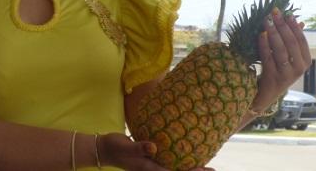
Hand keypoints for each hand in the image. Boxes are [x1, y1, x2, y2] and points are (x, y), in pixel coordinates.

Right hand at [97, 133, 214, 170]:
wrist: (103, 149)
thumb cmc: (113, 147)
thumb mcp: (125, 147)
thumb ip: (139, 147)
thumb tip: (154, 146)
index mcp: (148, 167)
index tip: (203, 169)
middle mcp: (152, 168)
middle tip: (212, 169)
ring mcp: (151, 164)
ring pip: (173, 168)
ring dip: (188, 167)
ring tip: (205, 164)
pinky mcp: (149, 159)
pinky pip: (167, 161)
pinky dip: (178, 160)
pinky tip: (185, 154)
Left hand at [254, 7, 311, 108]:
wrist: (266, 94)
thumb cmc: (277, 70)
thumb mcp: (287, 56)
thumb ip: (291, 40)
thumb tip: (298, 20)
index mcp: (305, 61)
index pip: (301, 40)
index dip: (294, 25)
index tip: (286, 12)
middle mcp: (299, 68)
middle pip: (291, 43)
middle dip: (282, 26)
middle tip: (274, 12)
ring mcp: (287, 74)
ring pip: (281, 50)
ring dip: (273, 33)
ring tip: (267, 20)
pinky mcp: (273, 78)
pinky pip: (269, 58)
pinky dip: (265, 45)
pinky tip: (261, 35)